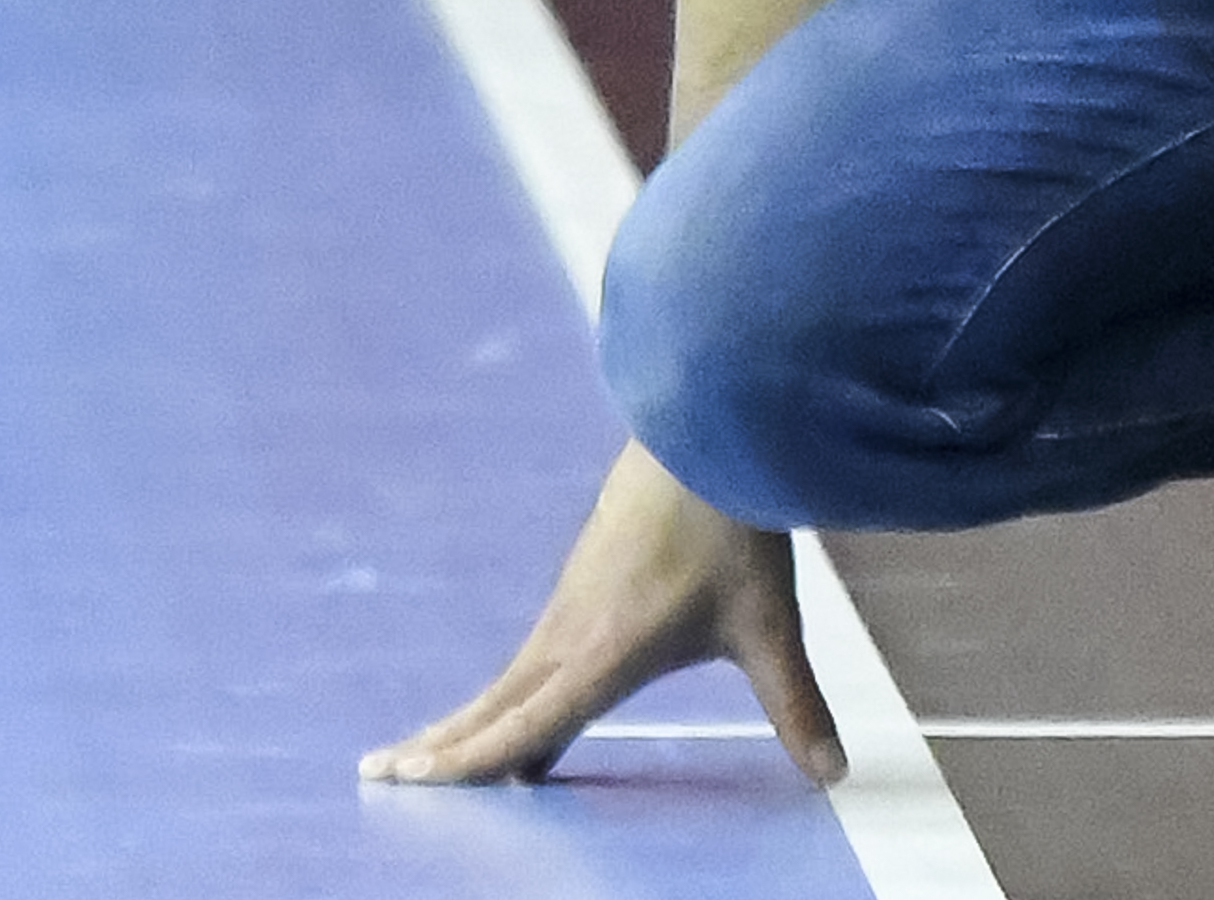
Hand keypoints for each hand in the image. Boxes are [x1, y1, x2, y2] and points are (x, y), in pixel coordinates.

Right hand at [359, 441, 845, 786]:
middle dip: (439, 748)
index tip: (412, 783)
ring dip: (467, 718)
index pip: (522, 727)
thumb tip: (834, 771)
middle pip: (493, 705)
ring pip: (508, 678)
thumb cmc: (735, 531)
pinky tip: (511, 701)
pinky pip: (529, 651)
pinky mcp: (582, 579)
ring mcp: (570, 602)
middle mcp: (570, 632)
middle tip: (379, 774)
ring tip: (424, 754)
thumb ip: (797, 705)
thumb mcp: (768, 625)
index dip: (470, 764)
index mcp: (601, 655)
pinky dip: (502, 688)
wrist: (709, 429)